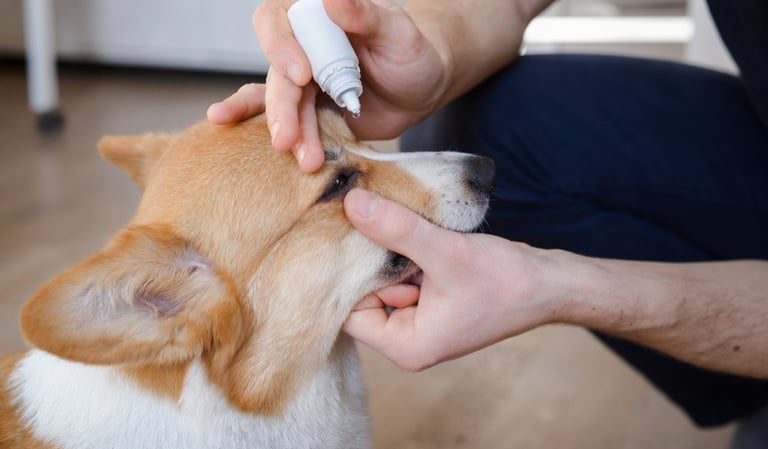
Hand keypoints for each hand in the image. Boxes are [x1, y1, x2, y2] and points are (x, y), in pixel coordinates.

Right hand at [208, 0, 449, 171]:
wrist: (421, 92)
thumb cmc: (411, 53)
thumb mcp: (396, 30)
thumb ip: (364, 14)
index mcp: (315, 18)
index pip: (276, 20)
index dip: (279, 45)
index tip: (302, 75)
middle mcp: (301, 49)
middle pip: (276, 73)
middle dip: (281, 107)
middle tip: (288, 137)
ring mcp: (303, 85)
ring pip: (283, 106)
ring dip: (292, 133)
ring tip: (309, 160)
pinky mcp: (311, 114)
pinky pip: (292, 126)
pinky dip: (289, 142)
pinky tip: (290, 157)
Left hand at [342, 189, 559, 370]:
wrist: (552, 284)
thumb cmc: (506, 281)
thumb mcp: (445, 251)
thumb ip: (397, 229)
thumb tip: (352, 203)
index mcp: (405, 346)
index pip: (348, 312)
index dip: (347, 273)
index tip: (346, 233)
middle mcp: (408, 338)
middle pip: (363, 293)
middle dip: (369, 257)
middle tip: (367, 219)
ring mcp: (420, 319)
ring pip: (383, 278)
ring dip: (389, 250)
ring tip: (396, 221)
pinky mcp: (431, 299)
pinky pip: (403, 273)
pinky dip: (406, 250)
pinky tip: (414, 228)